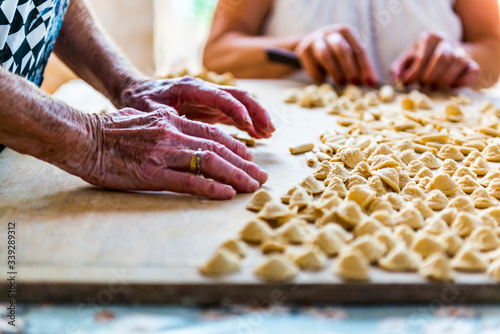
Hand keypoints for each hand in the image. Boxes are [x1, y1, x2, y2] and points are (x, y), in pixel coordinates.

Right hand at [78, 108, 267, 199]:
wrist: (80, 136)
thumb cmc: (106, 130)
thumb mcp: (140, 118)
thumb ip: (162, 125)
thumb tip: (175, 131)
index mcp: (170, 120)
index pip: (212, 133)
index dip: (235, 146)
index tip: (249, 159)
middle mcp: (172, 133)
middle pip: (218, 148)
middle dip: (244, 164)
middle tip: (261, 177)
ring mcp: (163, 153)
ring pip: (210, 163)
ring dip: (236, 176)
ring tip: (253, 187)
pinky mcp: (152, 173)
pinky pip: (189, 181)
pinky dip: (211, 187)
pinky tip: (227, 194)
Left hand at [120, 76, 274, 138]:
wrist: (135, 93)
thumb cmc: (140, 102)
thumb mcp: (151, 112)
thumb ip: (170, 119)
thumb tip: (186, 131)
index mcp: (190, 88)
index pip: (220, 96)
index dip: (236, 110)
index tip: (248, 125)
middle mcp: (204, 90)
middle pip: (238, 96)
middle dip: (256, 111)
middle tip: (269, 129)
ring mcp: (209, 99)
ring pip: (240, 103)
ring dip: (256, 117)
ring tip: (269, 133)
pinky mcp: (211, 108)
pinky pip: (234, 113)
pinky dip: (248, 123)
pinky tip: (258, 135)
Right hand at [295, 24, 376, 85]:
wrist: (309, 47)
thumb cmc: (334, 54)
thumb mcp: (348, 56)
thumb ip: (358, 66)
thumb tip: (369, 82)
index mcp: (346, 31)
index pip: (358, 49)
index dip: (365, 67)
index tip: (369, 83)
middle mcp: (330, 32)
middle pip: (341, 49)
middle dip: (350, 68)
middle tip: (354, 83)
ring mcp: (315, 39)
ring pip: (325, 55)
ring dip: (335, 72)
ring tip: (341, 83)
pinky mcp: (303, 49)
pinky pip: (312, 66)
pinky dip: (319, 76)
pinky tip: (323, 79)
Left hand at [391, 31, 480, 88]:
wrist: (447, 58)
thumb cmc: (421, 61)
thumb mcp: (406, 61)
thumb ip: (397, 68)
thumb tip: (395, 79)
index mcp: (429, 37)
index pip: (421, 56)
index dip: (413, 73)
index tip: (407, 83)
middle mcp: (447, 41)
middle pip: (441, 58)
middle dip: (429, 76)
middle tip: (423, 86)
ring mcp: (462, 51)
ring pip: (457, 63)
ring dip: (444, 79)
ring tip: (434, 88)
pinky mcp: (473, 64)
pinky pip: (472, 72)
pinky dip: (461, 82)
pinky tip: (450, 87)